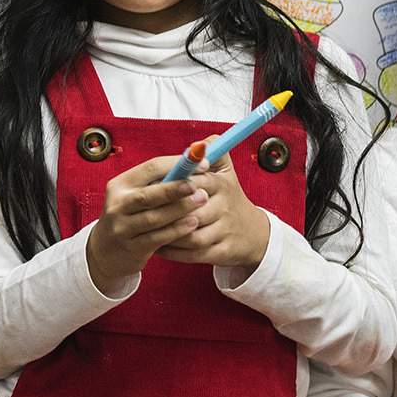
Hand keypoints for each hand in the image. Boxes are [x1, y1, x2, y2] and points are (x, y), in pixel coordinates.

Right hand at [85, 155, 204, 285]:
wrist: (106, 251)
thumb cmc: (130, 216)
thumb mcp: (134, 195)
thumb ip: (160, 181)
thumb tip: (197, 164)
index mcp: (120, 184)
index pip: (150, 168)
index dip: (178, 164)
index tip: (201, 163)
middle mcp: (118, 204)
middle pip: (148, 194)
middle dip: (176, 188)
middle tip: (199, 186)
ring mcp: (122, 227)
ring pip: (154, 217)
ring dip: (180, 209)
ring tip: (202, 202)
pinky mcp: (131, 247)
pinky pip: (157, 238)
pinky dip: (176, 230)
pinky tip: (192, 224)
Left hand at [152, 139, 272, 269]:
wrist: (252, 233)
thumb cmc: (228, 199)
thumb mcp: (226, 172)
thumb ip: (213, 152)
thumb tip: (201, 141)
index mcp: (222, 185)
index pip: (197, 182)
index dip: (175, 185)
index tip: (154, 187)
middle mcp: (226, 208)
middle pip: (193, 210)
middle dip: (168, 212)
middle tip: (144, 212)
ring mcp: (225, 232)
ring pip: (192, 235)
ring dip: (169, 234)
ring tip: (148, 231)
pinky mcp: (222, 252)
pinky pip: (193, 254)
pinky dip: (173, 252)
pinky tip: (157, 246)